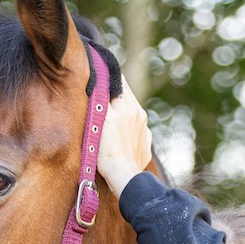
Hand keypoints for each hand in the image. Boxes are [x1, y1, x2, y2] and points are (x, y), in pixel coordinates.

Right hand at [96, 75, 152, 195]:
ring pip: (132, 109)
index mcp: (127, 106)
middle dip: (115, 89)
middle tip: (104, 87)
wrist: (124, 176)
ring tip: (111, 112)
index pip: (117, 81)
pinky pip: (137, 126)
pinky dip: (128, 125)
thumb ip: (100, 101)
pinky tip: (119, 132)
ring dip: (122, 107)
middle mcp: (138, 113)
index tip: (100, 68)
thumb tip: (99, 84)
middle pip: (126, 92)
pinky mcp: (146, 140)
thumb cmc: (106, 152)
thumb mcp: (98, 122)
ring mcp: (144, 127)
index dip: (108, 75)